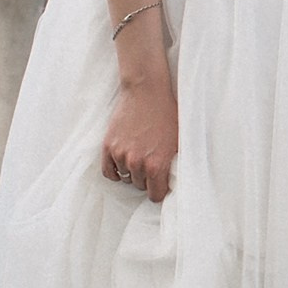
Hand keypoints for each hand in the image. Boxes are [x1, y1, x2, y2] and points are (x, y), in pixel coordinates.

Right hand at [101, 79, 179, 201]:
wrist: (147, 92)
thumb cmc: (167, 113)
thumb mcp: (179, 140)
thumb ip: (175, 163)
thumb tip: (175, 180)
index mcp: (157, 164)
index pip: (155, 195)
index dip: (159, 191)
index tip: (160, 186)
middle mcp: (137, 163)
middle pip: (140, 186)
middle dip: (146, 179)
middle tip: (151, 165)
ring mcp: (120, 155)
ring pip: (125, 178)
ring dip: (132, 172)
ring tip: (139, 157)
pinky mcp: (108, 147)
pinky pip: (108, 172)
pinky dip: (115, 171)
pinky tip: (122, 165)